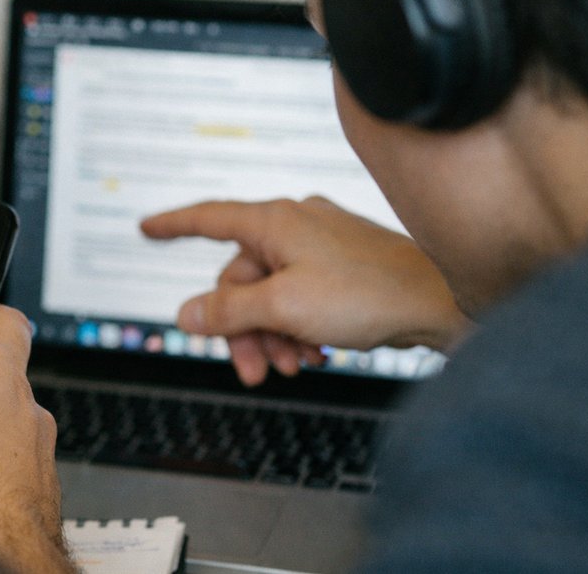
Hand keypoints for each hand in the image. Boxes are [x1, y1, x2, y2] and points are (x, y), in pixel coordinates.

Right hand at [142, 197, 470, 385]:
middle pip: (241, 279)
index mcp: (276, 222)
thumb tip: (188, 313)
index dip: (173, 226)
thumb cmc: (370, 293)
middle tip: (255, 370)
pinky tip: (317, 354)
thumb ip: (230, 311)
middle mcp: (296, 226)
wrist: (442, 302)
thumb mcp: (284, 307)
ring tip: (294, 366)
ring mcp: (322, 246)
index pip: (209, 218)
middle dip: (243, 328)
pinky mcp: (343, 269)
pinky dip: (300, 329)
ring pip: (272, 295)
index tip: (146, 228)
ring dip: (274, 335)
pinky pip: (301, 299)